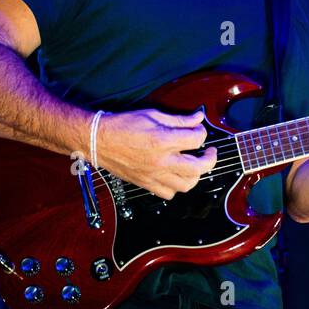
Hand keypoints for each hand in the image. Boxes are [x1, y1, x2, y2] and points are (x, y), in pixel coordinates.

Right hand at [94, 108, 217, 199]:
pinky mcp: (146, 184)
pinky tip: (175, 175)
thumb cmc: (123, 125)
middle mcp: (161, 161)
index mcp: (163, 140)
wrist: (98, 140)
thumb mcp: (152, 115)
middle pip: (199, 167)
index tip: (198, 129)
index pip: (196, 139)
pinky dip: (176, 187)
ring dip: (195, 175)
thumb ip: (178, 119)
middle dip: (210, 159)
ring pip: (187, 184)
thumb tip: (198, 118)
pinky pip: (168, 193)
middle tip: (209, 152)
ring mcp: (154, 175)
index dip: (201, 132)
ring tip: (194, 165)